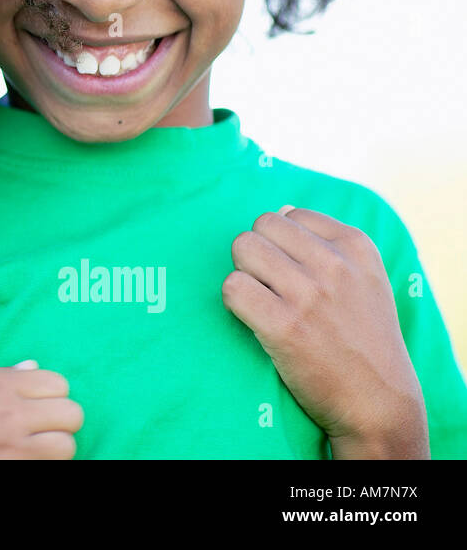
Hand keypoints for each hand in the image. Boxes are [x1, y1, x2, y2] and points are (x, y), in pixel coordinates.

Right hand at [0, 361, 83, 458]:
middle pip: (72, 415)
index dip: (52, 390)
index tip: (38, 398)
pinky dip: (39, 462)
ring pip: (66, 447)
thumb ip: (0, 373)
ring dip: (56, 445)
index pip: (59, 383)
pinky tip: (22, 457)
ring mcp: (10, 449)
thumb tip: (31, 368)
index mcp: (2, 386)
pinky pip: (43, 467)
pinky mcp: (4, 469)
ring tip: (36, 444)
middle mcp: (12, 417)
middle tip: (44, 422)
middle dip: (62, 417)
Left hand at [222, 206, 427, 458]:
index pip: (289, 214)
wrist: (378, 401)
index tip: (293, 272)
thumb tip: (280, 209)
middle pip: (260, 226)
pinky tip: (252, 318)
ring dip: (244, 274)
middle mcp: (334, 265)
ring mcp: (309, 294)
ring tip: (263, 301)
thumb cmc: (363, 337)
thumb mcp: (364, 280)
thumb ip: (326, 242)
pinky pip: (232, 287)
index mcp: (356, 246)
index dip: (280, 243)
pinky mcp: (284, 326)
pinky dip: (233, 301)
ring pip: (242, 249)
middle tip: (270, 286)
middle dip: (257, 253)